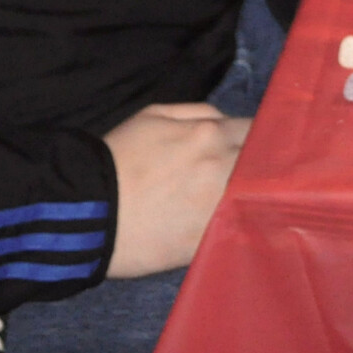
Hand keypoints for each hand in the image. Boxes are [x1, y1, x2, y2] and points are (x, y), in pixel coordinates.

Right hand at [102, 102, 250, 278]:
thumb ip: (197, 113)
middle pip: (265, 164)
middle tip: (256, 174)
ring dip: (256, 196)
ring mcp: (217, 205)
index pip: (257, 131)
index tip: (259, 147)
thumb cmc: (117, 158)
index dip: (259, 140)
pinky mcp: (207, 239)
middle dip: (263, 167)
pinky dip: (241, 223)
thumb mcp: (152, 116)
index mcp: (208, 133)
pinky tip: (235, 223)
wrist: (87, 211)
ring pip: (258, 196)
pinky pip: (239, 227)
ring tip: (248, 200)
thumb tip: (225, 123)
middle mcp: (220, 166)